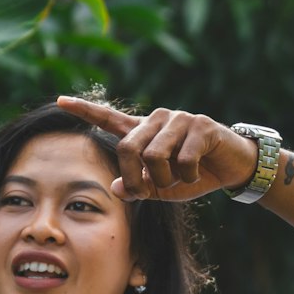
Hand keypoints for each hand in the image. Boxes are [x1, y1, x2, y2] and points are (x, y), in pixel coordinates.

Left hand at [57, 98, 259, 202]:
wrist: (232, 167)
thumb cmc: (193, 175)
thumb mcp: (161, 187)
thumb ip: (138, 187)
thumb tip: (115, 188)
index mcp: (143, 132)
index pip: (109, 119)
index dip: (85, 111)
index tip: (60, 101)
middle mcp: (156, 119)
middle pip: (127, 147)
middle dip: (135, 178)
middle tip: (148, 192)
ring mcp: (178, 119)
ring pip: (154, 156)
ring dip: (165, 179)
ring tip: (179, 180)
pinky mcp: (200, 125)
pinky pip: (183, 159)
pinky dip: (187, 176)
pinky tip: (197, 173)